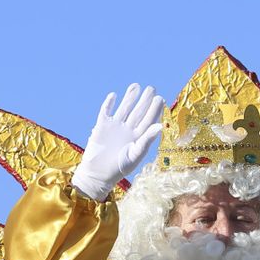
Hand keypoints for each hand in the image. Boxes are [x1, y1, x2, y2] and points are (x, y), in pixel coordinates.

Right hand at [71, 83, 163, 200]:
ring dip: (129, 98)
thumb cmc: (119, 168)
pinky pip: (106, 112)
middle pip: (138, 112)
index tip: (160, 99)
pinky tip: (113, 96)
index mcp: (138, 137)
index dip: (155, 110)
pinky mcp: (102, 127)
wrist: (98, 174)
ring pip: (124, 109)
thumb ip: (147, 139)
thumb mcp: (136, 154)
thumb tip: (160, 126)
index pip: (149, 120)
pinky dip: (109, 104)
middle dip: (145, 100)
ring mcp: (115, 127)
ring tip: (136, 86)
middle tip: (152, 88)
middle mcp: (128, 130)